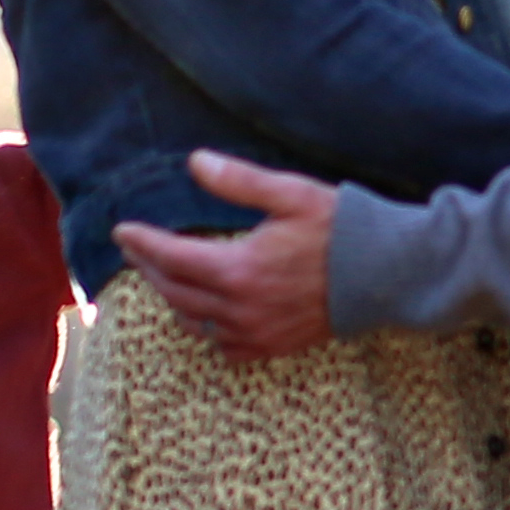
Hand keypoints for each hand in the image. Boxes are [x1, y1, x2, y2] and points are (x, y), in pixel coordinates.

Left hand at [115, 149, 342, 360]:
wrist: (387, 275)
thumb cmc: (341, 229)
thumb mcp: (290, 194)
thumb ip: (238, 181)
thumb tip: (195, 162)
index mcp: (239, 268)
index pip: (171, 256)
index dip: (142, 242)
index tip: (123, 230)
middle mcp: (240, 307)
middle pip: (175, 291)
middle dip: (150, 269)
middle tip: (136, 251)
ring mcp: (256, 331)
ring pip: (194, 322)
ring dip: (173, 299)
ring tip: (164, 279)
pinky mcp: (273, 346)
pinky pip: (224, 347)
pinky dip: (207, 331)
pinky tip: (206, 316)